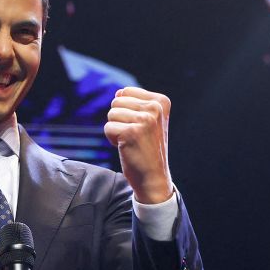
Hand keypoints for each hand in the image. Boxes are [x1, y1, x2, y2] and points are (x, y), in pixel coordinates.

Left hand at [104, 86, 174, 203]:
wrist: (153, 177)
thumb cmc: (147, 148)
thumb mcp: (148, 121)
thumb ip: (135, 103)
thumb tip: (118, 92)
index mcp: (161, 101)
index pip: (125, 92)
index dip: (126, 110)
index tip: (139, 126)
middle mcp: (155, 108)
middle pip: (116, 102)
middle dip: (119, 120)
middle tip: (134, 136)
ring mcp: (145, 120)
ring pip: (111, 114)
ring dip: (116, 130)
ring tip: (131, 141)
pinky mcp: (132, 132)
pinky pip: (107, 128)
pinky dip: (112, 140)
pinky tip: (126, 147)